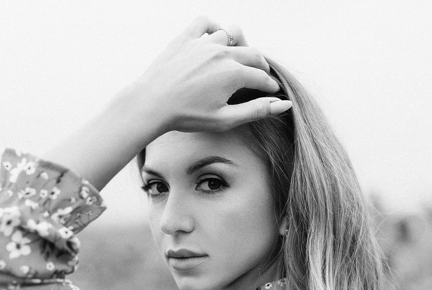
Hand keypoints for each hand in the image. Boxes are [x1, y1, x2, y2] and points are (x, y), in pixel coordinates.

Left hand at [136, 15, 290, 133]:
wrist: (152, 104)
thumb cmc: (187, 116)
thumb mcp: (225, 119)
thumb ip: (256, 111)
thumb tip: (284, 104)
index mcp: (234, 73)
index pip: (261, 77)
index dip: (269, 86)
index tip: (271, 92)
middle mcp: (222, 53)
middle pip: (252, 54)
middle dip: (260, 66)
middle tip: (260, 76)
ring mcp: (203, 43)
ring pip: (231, 36)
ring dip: (238, 47)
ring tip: (237, 60)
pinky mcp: (185, 38)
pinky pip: (205, 22)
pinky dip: (213, 27)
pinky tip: (214, 39)